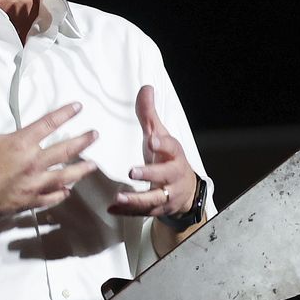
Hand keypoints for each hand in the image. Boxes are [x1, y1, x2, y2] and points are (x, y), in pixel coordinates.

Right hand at [0, 83, 97, 221]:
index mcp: (20, 144)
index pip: (49, 124)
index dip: (65, 113)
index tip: (78, 107)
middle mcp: (32, 163)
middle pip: (65, 150)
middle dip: (83, 141)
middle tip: (95, 135)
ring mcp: (33, 184)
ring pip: (65, 176)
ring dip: (81, 170)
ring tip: (93, 165)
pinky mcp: (30, 200)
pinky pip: (52, 197)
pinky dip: (61, 193)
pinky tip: (68, 190)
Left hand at [105, 86, 196, 221]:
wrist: (186, 191)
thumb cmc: (167, 158)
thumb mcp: (160, 136)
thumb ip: (149, 115)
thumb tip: (145, 87)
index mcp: (174, 154)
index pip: (171, 147)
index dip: (162, 144)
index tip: (152, 140)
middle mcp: (173, 175)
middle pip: (165, 175)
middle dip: (150, 174)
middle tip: (133, 172)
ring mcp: (167, 194)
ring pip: (154, 198)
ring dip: (137, 199)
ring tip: (119, 198)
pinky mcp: (158, 209)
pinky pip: (142, 212)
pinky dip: (127, 212)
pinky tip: (113, 209)